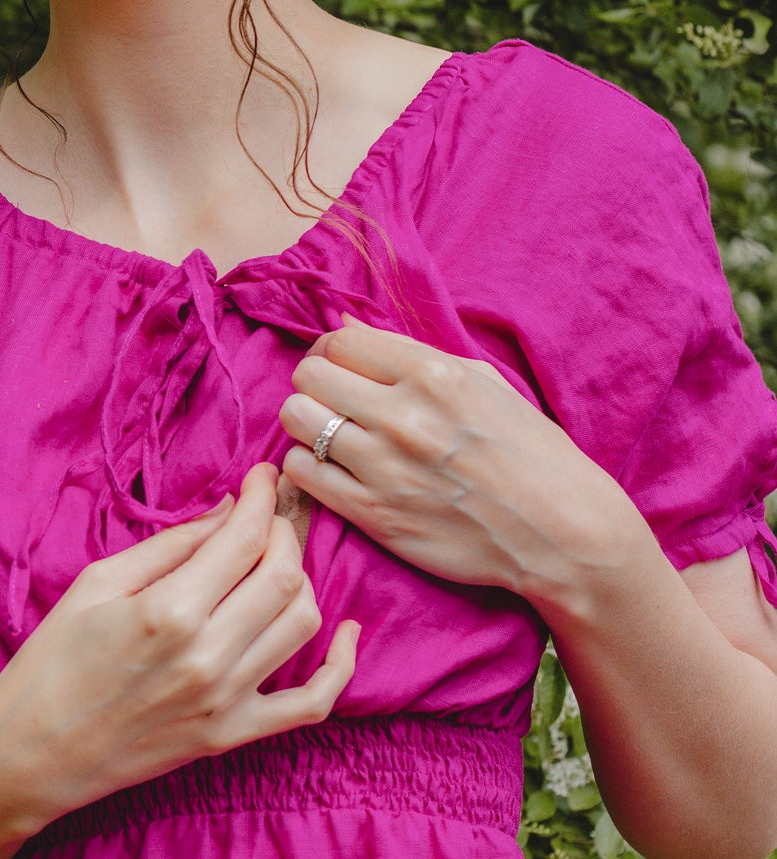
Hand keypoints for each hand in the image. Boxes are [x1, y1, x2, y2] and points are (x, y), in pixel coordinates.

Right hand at [0, 461, 359, 839]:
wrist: (32, 751)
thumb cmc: (52, 661)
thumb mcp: (97, 585)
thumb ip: (170, 547)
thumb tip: (227, 512)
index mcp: (168, 610)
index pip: (244, 538)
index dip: (262, 497)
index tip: (263, 477)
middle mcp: (207, 655)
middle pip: (284, 574)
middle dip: (283, 531)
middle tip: (265, 517)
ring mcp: (226, 700)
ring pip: (303, 624)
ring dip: (300, 581)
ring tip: (273, 564)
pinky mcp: (232, 736)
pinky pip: (312, 704)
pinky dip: (341, 667)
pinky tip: (346, 635)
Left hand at [277, 311, 643, 602]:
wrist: (562, 533)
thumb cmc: (529, 454)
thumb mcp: (484, 384)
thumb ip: (411, 355)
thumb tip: (345, 325)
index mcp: (434, 376)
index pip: (340, 341)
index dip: (333, 352)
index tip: (343, 369)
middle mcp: (404, 417)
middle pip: (309, 375)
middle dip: (316, 383)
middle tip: (333, 401)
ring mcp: (384, 467)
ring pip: (296, 419)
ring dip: (306, 423)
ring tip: (332, 435)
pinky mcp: (372, 513)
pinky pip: (300, 471)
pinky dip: (306, 465)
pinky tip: (333, 469)